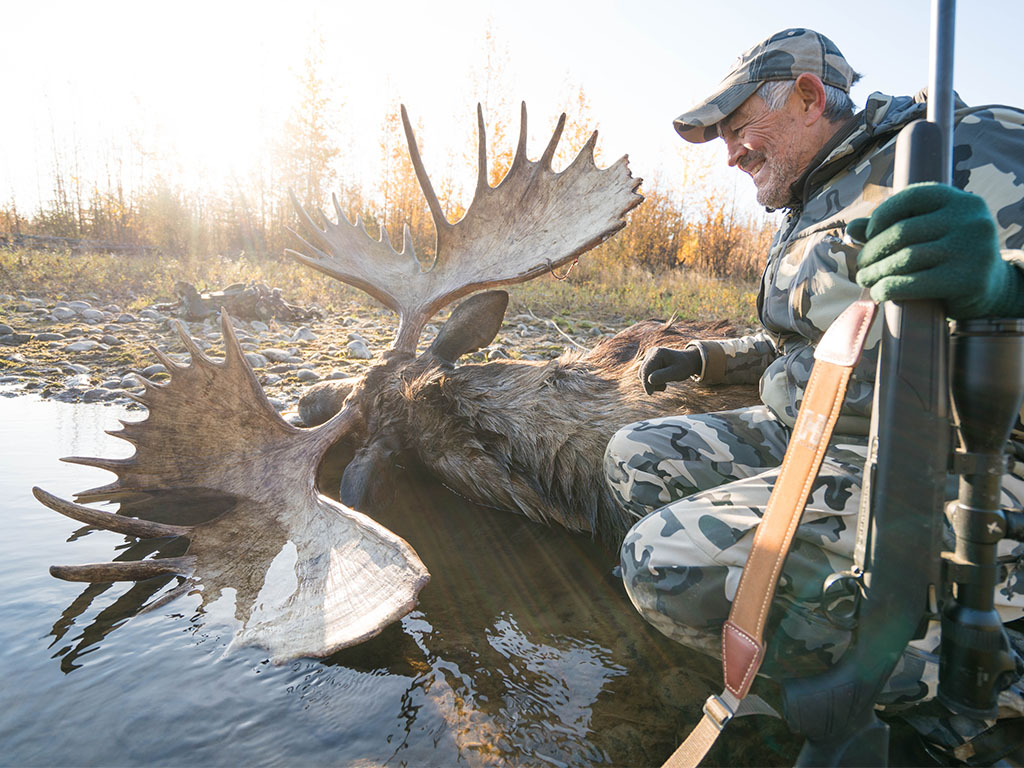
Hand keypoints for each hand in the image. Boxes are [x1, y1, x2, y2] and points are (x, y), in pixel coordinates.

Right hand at [638, 347, 701, 394]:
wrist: (687, 361)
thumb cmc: (684, 366)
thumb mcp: (677, 372)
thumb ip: (664, 376)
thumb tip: (650, 380)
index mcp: (658, 353)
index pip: (647, 369)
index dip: (646, 382)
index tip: (650, 393)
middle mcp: (652, 352)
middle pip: (643, 372)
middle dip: (650, 383)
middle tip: (664, 387)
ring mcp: (649, 357)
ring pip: (642, 374)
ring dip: (651, 383)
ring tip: (665, 384)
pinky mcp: (649, 362)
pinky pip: (645, 375)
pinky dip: (651, 381)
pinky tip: (662, 382)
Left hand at [848, 182, 1019, 319]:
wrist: (991, 287)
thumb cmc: (950, 256)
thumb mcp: (928, 233)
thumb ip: (892, 226)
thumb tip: (851, 228)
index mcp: (961, 200)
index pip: (910, 197)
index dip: (881, 215)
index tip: (868, 234)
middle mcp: (970, 220)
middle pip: (902, 232)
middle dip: (873, 250)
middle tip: (861, 264)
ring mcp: (972, 249)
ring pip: (904, 258)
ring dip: (875, 271)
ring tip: (864, 278)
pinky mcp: (968, 280)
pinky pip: (912, 283)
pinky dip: (887, 288)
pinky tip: (879, 292)